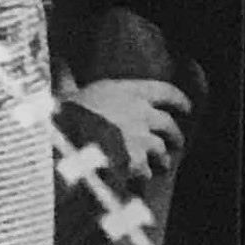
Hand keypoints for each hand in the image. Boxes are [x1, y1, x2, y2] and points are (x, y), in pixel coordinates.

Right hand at [73, 77, 190, 176]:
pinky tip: (140, 182)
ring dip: (162, 159)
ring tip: (161, 167)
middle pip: (168, 125)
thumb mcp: (65, 91)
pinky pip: (145, 172)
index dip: (178, 99)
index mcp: (126, 92)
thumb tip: (58, 61)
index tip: (186, 107)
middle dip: (174, 135)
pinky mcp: (137, 163)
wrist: (68, 143)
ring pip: (160, 151)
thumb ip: (66, 80)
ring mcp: (141, 140)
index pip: (164, 91)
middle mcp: (140, 114)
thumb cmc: (64, 114)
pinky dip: (144, 178)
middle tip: (176, 142)